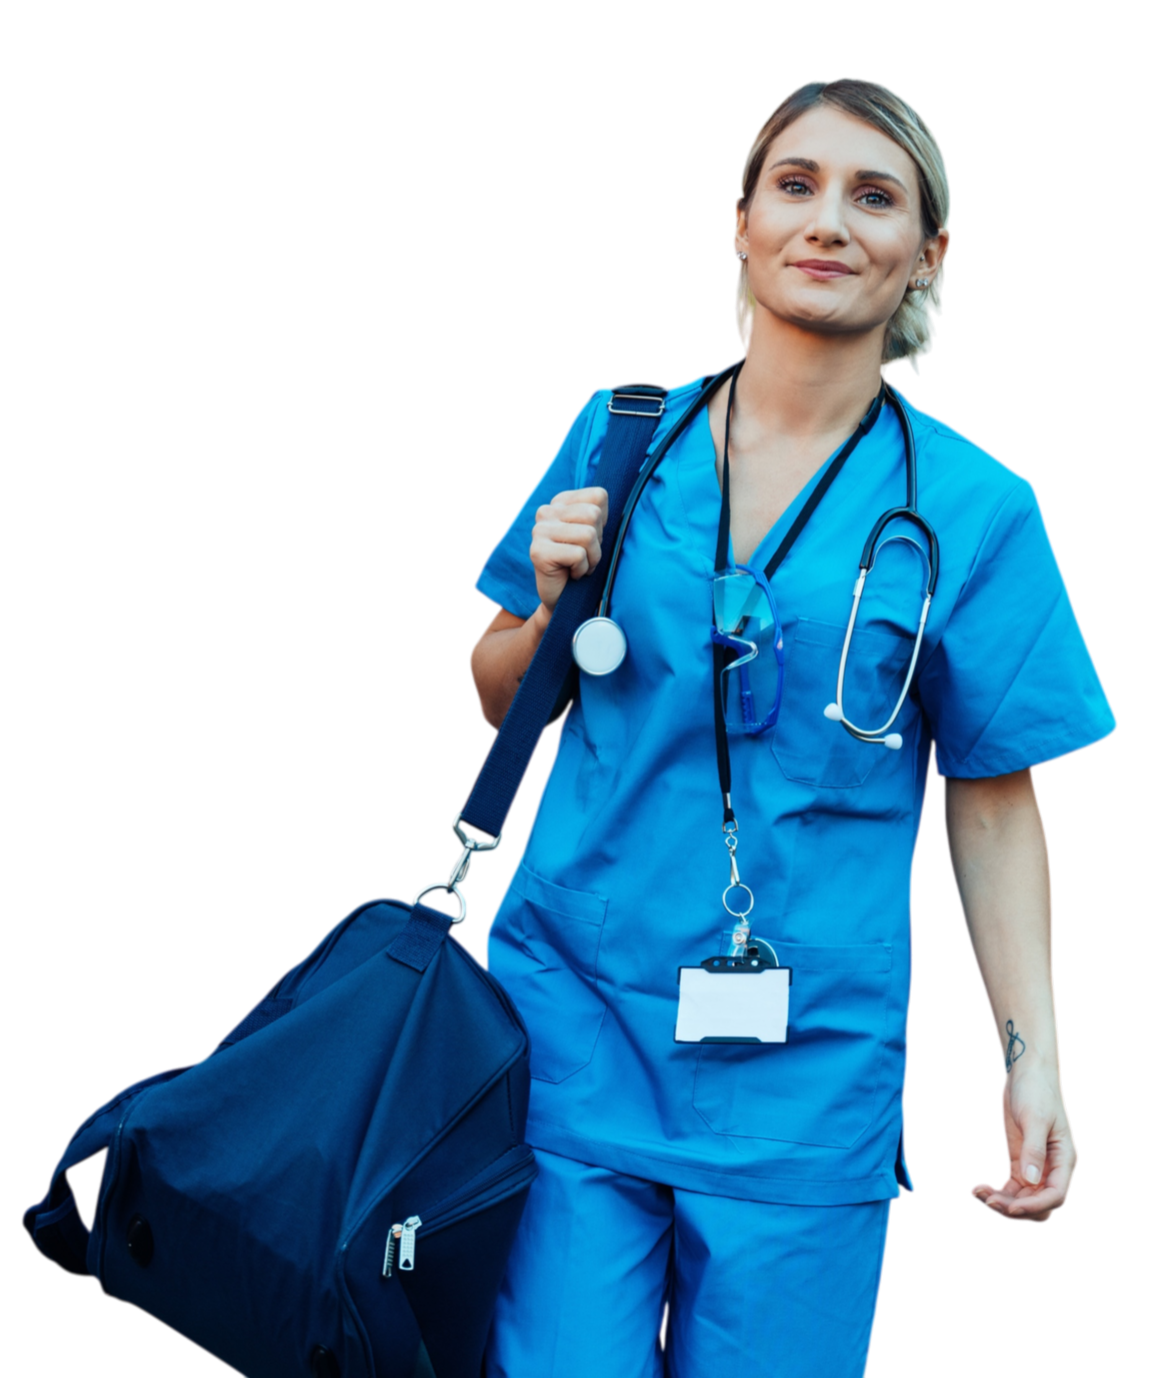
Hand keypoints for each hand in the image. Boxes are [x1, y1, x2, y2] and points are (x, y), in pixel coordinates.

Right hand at [530, 487, 609, 613]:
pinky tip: (571, 574)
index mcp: (560, 502)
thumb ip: (600, 513)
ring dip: (591, 558)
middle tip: (584, 556)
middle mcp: (546, 512)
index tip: (589, 539)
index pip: (599, 496)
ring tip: (579, 565)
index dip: (603, 523)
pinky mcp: (538, 551)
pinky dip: (581, 569)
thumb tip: (625, 487)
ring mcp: (539, 531)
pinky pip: (578, 555)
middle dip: (597, 542)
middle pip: (593, 514)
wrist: (563, 599)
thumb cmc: (582, 564)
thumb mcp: (595, 533)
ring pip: (587, 535)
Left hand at [970, 1064, 1076, 1222]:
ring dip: (1003, 1202)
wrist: (1027, 1074)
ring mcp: (1035, 1167)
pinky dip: (998, 1192)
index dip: (1034, 1205)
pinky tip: (979, 1188)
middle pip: (1039, 1204)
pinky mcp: (1020, 1162)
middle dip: (1015, 1207)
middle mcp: (1052, 1169)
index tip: (1010, 1207)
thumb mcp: (1035, 1120)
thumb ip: (1034, 1150)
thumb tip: (1031, 1181)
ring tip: (978, 1193)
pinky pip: (1012, 1188)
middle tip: (988, 1199)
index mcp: (1064, 1161)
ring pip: (1023, 1199)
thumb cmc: (1037, 1092)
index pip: (1054, 1195)